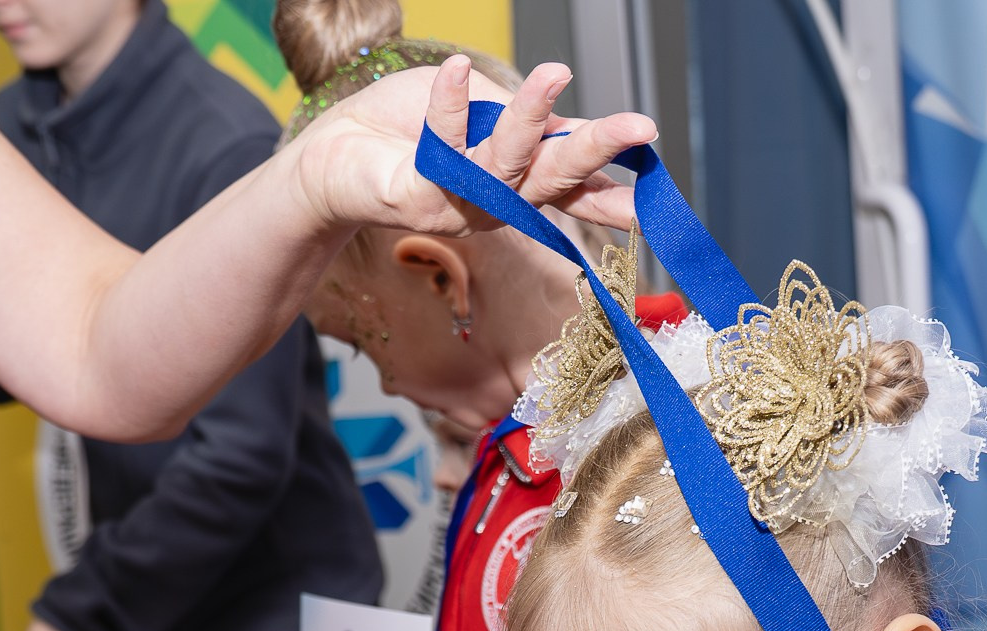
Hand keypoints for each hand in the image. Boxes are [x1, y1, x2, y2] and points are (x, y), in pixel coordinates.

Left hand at [289, 56, 652, 240]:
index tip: (653, 194)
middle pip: (553, 177)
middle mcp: (496, 200)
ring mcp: (459, 204)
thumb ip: (519, 119)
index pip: (573, 183)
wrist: (333, 152)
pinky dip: (448, 106)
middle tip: (639, 128)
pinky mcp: (418, 198)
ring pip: (505, 165)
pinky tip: (456, 70)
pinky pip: (440, 150)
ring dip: (529, 118)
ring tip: (554, 75)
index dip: (612, 189)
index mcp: (516, 179)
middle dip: (595, 151)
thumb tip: (568, 125)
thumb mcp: (477, 110)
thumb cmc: (406, 126)